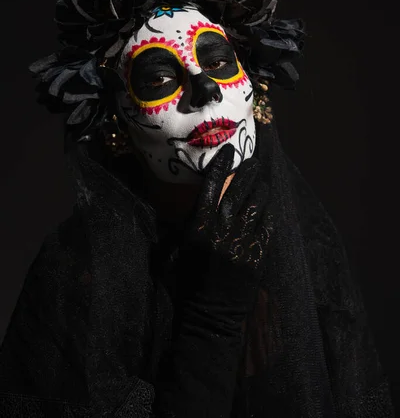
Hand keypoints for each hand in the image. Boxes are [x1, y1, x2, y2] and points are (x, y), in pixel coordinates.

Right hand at [178, 144, 271, 330]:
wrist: (209, 316)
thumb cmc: (188, 284)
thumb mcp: (180, 251)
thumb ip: (190, 225)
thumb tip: (197, 203)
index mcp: (198, 228)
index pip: (211, 188)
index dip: (220, 166)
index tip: (228, 151)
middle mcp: (221, 232)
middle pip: (238, 191)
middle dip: (248, 173)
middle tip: (255, 161)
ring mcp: (241, 244)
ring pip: (255, 206)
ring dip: (261, 190)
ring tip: (263, 181)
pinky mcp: (257, 257)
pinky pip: (266, 227)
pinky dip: (268, 214)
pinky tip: (268, 207)